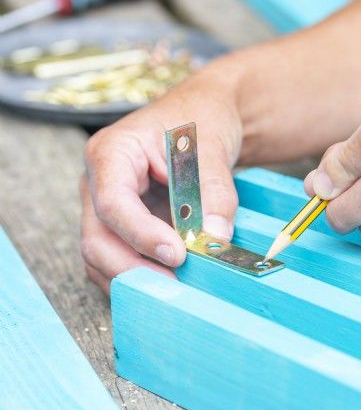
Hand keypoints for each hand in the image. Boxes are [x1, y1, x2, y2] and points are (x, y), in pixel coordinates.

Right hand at [81, 62, 243, 292]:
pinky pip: (118, 261)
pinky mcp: (118, 229)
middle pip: (97, 239)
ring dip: (137, 279)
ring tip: (180, 290)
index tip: (178, 254)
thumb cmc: (201, 122)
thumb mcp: (212, 149)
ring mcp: (103, 209)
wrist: (203, 119)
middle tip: (179, 286)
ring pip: (101, 258)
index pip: (112, 202)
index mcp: (111, 153)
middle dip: (135, 269)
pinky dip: (142, 278)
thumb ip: (214, 193)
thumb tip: (214, 239)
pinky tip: (174, 285)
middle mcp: (97, 183)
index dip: (142, 234)